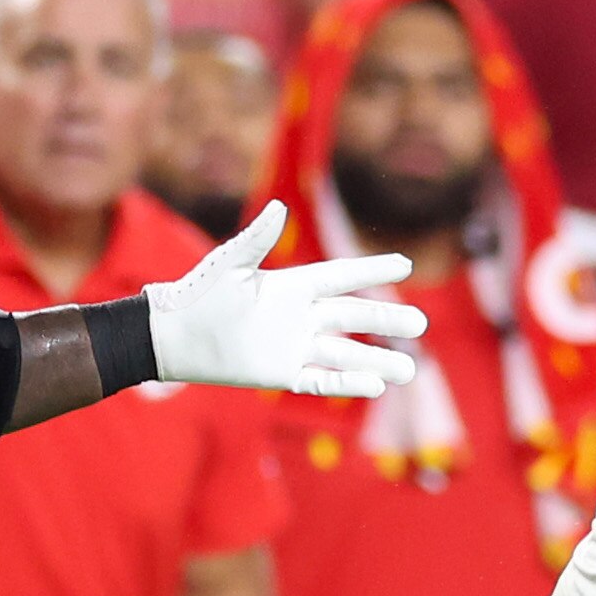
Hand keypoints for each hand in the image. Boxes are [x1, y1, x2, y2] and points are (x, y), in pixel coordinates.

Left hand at [146, 200, 422, 396]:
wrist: (174, 337)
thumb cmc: (198, 295)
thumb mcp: (229, 265)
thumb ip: (256, 240)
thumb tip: (279, 209)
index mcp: (291, 284)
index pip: (341, 276)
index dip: (371, 270)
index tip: (404, 265)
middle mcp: (299, 315)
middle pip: (353, 317)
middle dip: (386, 320)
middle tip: (421, 325)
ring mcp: (293, 346)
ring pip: (345, 353)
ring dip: (376, 360)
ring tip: (410, 369)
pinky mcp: (282, 373)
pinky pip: (322, 380)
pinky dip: (347, 384)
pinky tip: (376, 386)